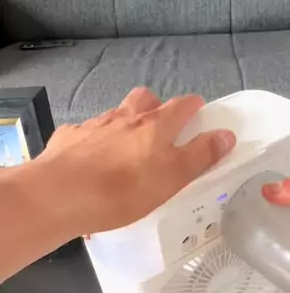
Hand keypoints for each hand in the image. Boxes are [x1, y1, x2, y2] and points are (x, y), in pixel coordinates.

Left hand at [41, 88, 235, 235]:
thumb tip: (226, 134)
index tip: (199, 113)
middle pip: (144, 98)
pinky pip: (85, 133)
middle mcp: (125, 117)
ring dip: (124, 123)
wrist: (60, 194)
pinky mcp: (68, 138)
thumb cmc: (123, 190)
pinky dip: (92, 141)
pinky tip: (90, 159)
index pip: (182, 105)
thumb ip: (200, 155)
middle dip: (155, 106)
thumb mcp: (173, 177)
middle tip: (160, 128)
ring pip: (114, 115)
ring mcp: (94, 125)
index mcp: (155, 125)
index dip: (193, 107)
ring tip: (125, 148)